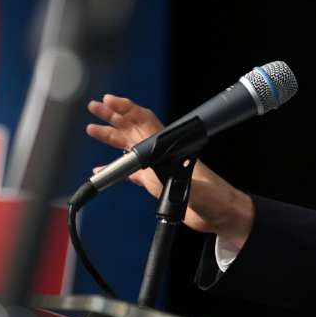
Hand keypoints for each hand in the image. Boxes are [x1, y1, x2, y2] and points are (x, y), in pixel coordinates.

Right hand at [86, 94, 254, 247]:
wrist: (223, 216)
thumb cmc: (216, 199)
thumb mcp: (196, 189)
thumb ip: (177, 180)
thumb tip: (156, 174)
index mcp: (170, 149)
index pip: (144, 121)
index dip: (126, 109)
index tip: (108, 101)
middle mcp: (162, 155)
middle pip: (133, 128)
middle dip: (113, 116)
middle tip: (93, 107)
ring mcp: (158, 168)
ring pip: (130, 147)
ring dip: (111, 137)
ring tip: (92, 128)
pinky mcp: (157, 184)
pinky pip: (131, 172)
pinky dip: (115, 169)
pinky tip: (101, 170)